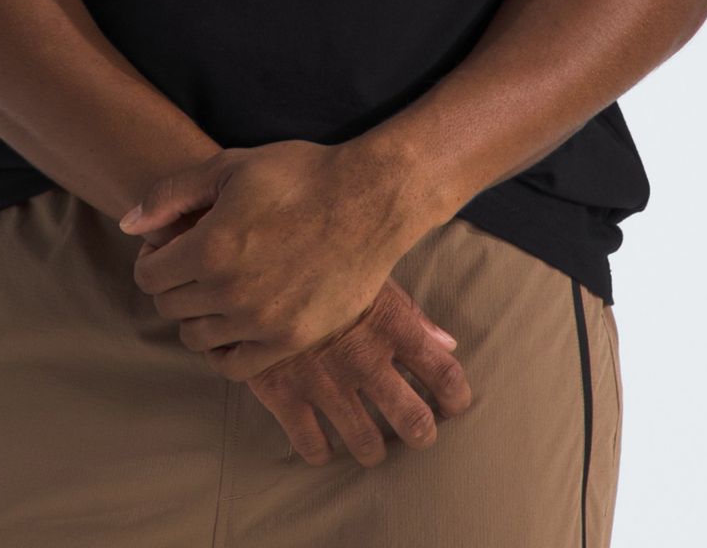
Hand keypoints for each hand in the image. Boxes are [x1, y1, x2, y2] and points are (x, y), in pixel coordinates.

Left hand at [121, 139, 424, 382]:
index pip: (148, 277)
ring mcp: (261, 322)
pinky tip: (233, 323)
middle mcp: (229, 292)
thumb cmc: (299, 175)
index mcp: (209, 247)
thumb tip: (128, 226)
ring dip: (198, 315)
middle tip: (197, 263)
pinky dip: (223, 350)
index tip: (172, 246)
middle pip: (170, 308)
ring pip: (197, 338)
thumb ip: (171, 194)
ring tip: (219, 287)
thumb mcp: (230, 166)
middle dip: (174, 284)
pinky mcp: (290, 341)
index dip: (154, 258)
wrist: (369, 200)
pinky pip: (235, 366)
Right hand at [244, 275, 474, 467]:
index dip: (457, 396)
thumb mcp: (368, 272)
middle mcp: (363, 357)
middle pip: (413, 420)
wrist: (249, 255)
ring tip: (373, 447)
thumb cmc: (318, 257)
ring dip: (373, 450)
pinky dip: (321, 451)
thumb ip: (409, 312)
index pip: (443, 372)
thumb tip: (448, 344)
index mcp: (390, 322)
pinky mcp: (283, 393)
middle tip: (420, 433)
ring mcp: (323, 381)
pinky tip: (324, 443)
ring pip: (365, 443)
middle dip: (422, 433)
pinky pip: (311, 445)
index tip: (456, 403)